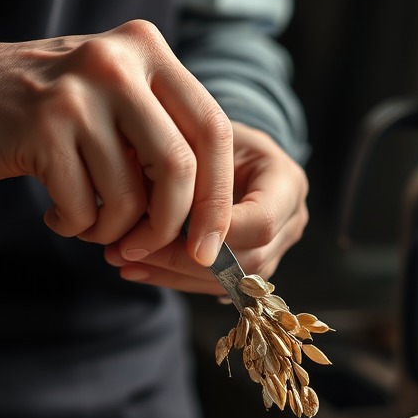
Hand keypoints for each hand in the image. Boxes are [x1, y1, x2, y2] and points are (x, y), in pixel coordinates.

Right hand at [0, 20, 232, 263]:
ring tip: (91, 225)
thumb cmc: (52, 108)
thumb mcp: (117, 96)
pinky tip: (59, 214)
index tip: (210, 244)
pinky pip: (84, 206)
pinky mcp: (42, 127)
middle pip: (178, 167)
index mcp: (148, 49)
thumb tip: (210, 220)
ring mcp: (78, 94)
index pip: (212, 129)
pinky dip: (77, 225)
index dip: (218, 196)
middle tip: (149, 250)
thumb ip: (164, 135)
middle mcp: (118, 62)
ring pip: (128, 196)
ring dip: (113, 230)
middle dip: (172, 226)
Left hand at [103, 122, 309, 294]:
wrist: (227, 145)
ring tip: (125, 261)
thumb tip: (139, 203)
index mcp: (287, 182)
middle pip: (247, 260)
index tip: (158, 232)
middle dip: (182, 262)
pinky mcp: (255, 267)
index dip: (214, 234)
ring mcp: (278, 248)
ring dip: (173, 276)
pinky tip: (140, 268)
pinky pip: (219, 285)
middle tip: (126, 251)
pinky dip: (176, 278)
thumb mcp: (199, 135)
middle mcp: (292, 220)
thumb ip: (184, 166)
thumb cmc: (211, 132)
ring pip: (232, 282)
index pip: (259, 222)